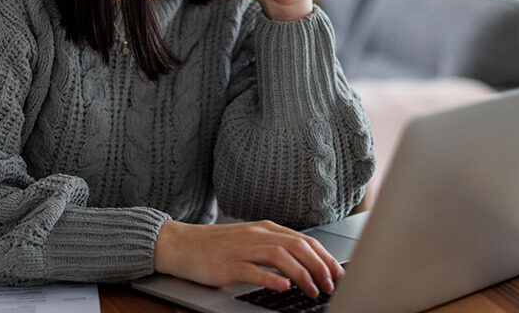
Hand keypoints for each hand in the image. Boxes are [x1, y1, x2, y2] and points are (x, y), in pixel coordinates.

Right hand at [153, 219, 342, 298]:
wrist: (180, 244)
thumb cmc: (215, 246)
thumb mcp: (249, 241)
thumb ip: (274, 247)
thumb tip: (305, 263)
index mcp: (265, 229)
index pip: (304, 240)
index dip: (325, 257)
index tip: (338, 273)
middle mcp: (257, 235)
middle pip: (298, 246)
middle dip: (320, 266)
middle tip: (331, 285)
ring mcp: (242, 249)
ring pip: (281, 256)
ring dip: (302, 274)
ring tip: (313, 290)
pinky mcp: (228, 265)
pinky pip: (253, 270)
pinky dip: (271, 278)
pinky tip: (283, 287)